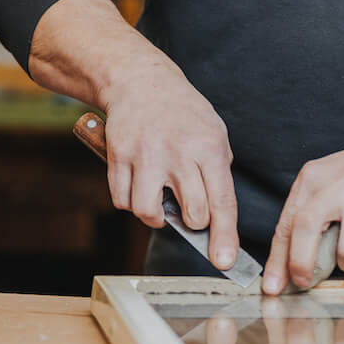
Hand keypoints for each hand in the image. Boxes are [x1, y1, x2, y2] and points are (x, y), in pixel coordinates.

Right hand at [28, 0, 241, 270]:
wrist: (141, 80)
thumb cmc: (183, 113)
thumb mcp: (214, 134)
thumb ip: (216, 175)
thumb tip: (215, 224)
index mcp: (210, 147)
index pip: (222, 202)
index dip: (224, 237)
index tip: (224, 262)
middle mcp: (180, 152)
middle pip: (192, 214)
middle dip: (193, 221)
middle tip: (186, 206)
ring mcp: (146, 155)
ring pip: (150, 214)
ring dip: (156, 217)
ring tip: (160, 199)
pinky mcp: (118, 156)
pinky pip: (122, 201)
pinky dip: (130, 201)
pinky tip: (139, 183)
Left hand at [262, 128, 343, 293]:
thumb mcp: (333, 180)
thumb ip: (313, 212)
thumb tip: (292, 260)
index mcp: (315, 177)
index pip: (287, 224)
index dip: (277, 260)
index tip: (272, 286)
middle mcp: (337, 185)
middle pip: (304, 234)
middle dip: (301, 267)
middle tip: (304, 283)